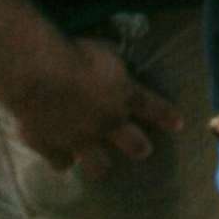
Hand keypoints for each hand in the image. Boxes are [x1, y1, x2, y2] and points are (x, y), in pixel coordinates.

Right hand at [0, 36, 182, 178]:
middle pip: (134, 145)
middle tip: (142, 150)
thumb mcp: (105, 53)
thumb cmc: (74, 53)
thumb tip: (115, 68)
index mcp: (125, 95)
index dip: (168, 117)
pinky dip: (60, 159)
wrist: (38, 74)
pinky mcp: (51, 148)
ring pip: (98, 166)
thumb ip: (113, 68)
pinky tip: (59, 157)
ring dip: (100, 165)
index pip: (154, 108)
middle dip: (140, 148)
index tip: (179, 125)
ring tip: (99, 166)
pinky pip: (60, 163)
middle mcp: (108, 122)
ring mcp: (80, 140)